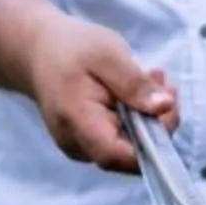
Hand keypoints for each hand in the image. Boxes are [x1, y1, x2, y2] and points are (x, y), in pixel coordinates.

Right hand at [21, 17, 175, 171]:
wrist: (39, 50)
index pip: (117, 156)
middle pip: (130, 153)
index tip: (167, 107)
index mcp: (77, 123)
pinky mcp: (90, 141)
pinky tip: (136, 87)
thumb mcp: (107, 54)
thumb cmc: (70, 48)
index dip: (151, 143)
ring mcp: (83, 146)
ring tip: (149, 76)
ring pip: (130, 145)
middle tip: (160, 79)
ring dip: (149, 114)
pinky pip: (122, 137)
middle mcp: (78, 144)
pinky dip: (137, 114)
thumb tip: (165, 107)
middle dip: (156, 120)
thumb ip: (134, 83)